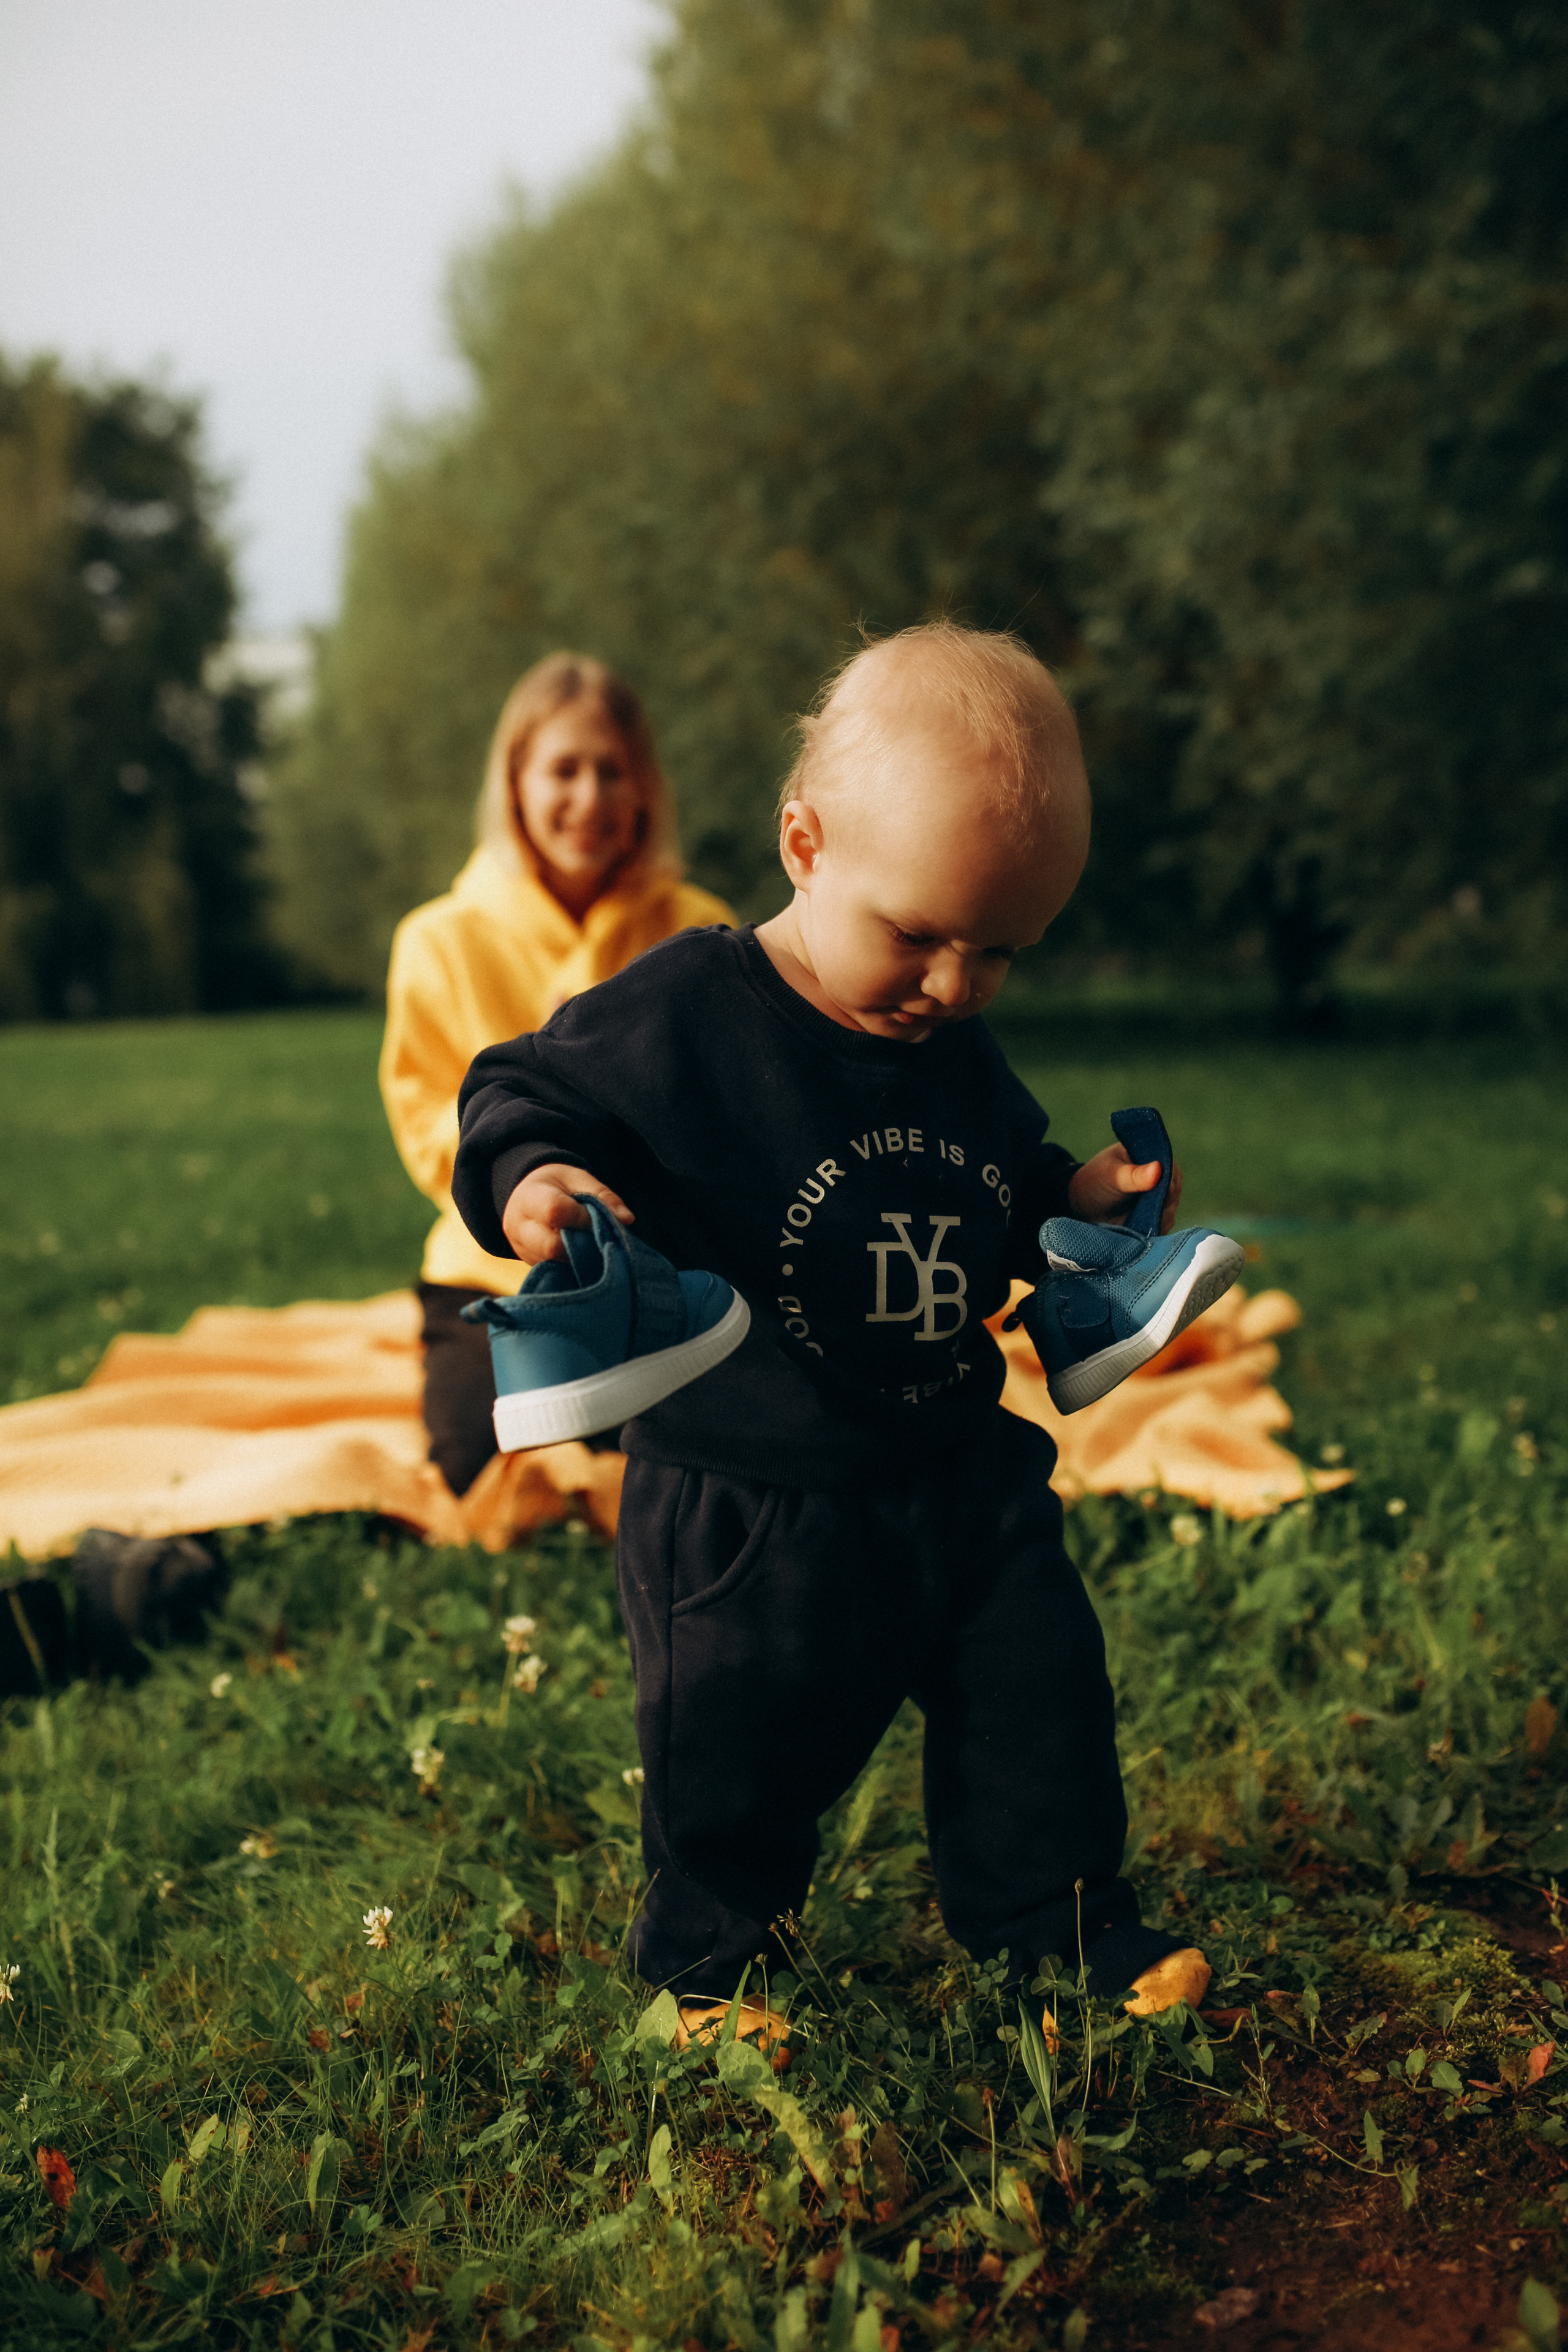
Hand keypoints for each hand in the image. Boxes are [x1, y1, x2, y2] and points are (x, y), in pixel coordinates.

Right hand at [501, 1163, 633, 1263]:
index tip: (600, 1218)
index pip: (555, 1211)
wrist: (524, 1196)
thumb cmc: (555, 1184)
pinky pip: (554, 1270)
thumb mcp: (577, 1178)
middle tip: (600, 1236)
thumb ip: (602, 1195)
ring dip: (581, 1257)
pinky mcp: (530, 1265)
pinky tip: (584, 1256)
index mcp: (529, 1197)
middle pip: (552, 1246)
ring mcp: (522, 1250)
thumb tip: (627, 1219)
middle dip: (584, 1243)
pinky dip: (573, 1265)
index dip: (583, 1218)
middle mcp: (519, 1227)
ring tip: (593, 1244)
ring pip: (555, 1263)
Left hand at [1067, 1143, 1182, 1233]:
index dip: (1167, 1183)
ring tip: (1137, 1219)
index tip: (1156, 1195)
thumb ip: (1133, 1175)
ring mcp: (1158, 1197)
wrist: (1082, 1206)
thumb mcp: (1111, 1176)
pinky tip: (1141, 1228)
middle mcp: (1159, 1176)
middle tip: (1142, 1211)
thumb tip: (1157, 1168)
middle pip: (1174, 1191)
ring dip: (1157, 1217)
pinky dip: (1154, 1227)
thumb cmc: (1094, 1182)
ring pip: (1170, 1210)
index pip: (1171, 1169)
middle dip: (1161, 1203)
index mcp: (1150, 1156)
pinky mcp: (1154, 1215)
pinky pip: (1163, 1223)